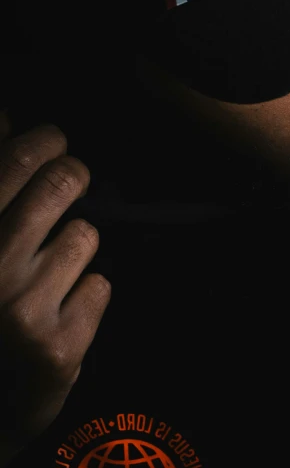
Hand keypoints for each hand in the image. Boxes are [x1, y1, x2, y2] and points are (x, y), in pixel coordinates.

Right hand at [0, 113, 110, 467]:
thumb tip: (8, 118)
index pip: (12, 164)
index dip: (43, 142)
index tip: (53, 140)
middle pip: (61, 185)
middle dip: (73, 174)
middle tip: (72, 177)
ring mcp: (22, 311)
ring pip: (86, 235)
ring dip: (75, 245)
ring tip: (48, 271)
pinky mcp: (59, 348)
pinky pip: (102, 285)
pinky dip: (86, 293)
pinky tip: (59, 311)